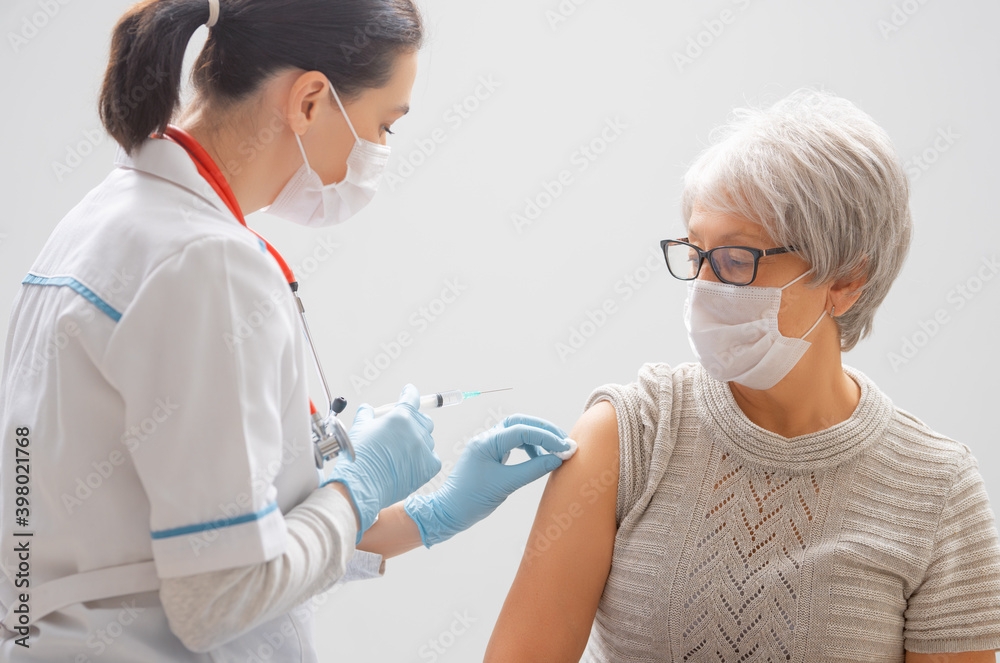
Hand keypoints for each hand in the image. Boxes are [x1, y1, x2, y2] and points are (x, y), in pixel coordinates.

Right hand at [328, 385, 441, 542]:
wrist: (361, 487)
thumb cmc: (358, 458)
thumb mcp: (359, 429)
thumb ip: (367, 415)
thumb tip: (367, 409)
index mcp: (400, 417)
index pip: (412, 398)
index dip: (410, 393)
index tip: (409, 392)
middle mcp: (415, 430)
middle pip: (423, 420)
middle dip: (414, 421)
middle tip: (403, 429)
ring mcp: (424, 449)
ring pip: (427, 439)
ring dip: (417, 441)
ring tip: (401, 451)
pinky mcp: (428, 467)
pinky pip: (432, 457)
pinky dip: (423, 458)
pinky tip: (410, 463)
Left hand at [403, 414, 571, 546]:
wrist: (449, 512)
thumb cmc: (472, 499)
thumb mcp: (506, 485)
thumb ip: (533, 469)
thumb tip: (557, 459)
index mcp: (487, 442)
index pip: (523, 430)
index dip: (547, 437)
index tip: (565, 447)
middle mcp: (487, 438)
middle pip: (520, 422)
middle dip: (543, 429)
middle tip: (563, 441)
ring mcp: (487, 445)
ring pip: (516, 430)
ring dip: (537, 437)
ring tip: (554, 450)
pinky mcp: (489, 455)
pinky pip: (512, 442)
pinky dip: (528, 446)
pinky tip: (538, 457)